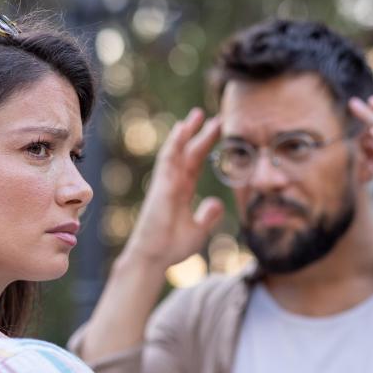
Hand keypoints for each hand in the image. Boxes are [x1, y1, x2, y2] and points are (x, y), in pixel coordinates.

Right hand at [122, 108, 223, 267]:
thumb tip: (217, 202)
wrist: (155, 257)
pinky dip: (175, 143)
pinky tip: (182, 129)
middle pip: (188, 152)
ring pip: (176, 151)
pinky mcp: (161, 187)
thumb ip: (207, 215)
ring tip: (198, 115)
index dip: (206, 146)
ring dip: (187, 132)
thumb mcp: (198, 230)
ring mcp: (166, 184)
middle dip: (199, 134)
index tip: (217, 130)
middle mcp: (173, 184)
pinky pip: (168, 160)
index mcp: (182, 192)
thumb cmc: (172, 247)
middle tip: (212, 116)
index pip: (195, 163)